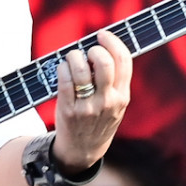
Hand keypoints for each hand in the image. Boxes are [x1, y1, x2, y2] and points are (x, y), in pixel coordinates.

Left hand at [52, 27, 132, 171]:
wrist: (83, 150)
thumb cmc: (98, 120)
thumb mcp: (115, 104)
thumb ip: (114, 81)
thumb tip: (103, 47)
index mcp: (123, 96)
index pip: (123, 61)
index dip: (113, 42)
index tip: (102, 34)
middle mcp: (108, 101)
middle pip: (104, 62)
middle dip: (93, 49)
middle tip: (86, 51)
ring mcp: (87, 107)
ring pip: (80, 69)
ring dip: (73, 56)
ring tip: (71, 58)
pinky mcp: (68, 110)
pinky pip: (64, 81)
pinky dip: (62, 68)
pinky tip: (62, 67)